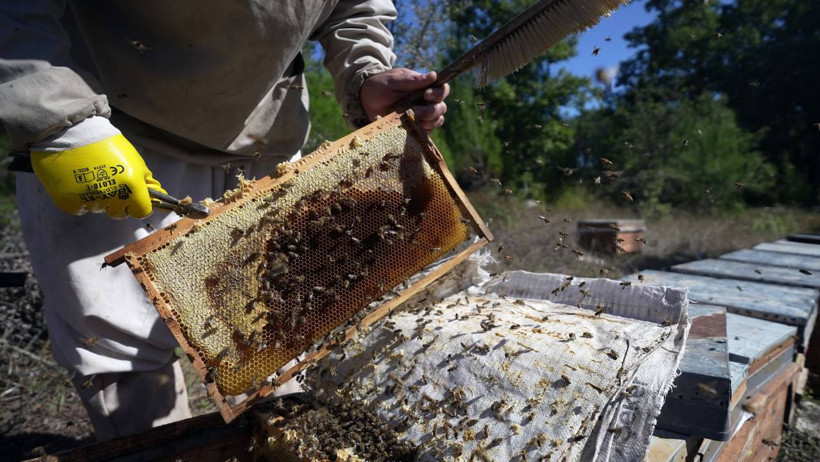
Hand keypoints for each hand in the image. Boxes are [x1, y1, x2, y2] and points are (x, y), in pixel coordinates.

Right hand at [31, 120, 164, 218]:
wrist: (71, 131)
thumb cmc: (107, 144)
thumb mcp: (134, 160)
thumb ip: (146, 181)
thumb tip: (161, 196)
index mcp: (131, 185)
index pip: (142, 212)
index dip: (138, 205)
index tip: (133, 198)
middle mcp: (112, 195)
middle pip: (120, 213)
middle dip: (118, 202)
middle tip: (109, 183)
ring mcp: (90, 200)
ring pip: (99, 209)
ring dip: (98, 198)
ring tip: (90, 176)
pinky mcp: (69, 203)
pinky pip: (81, 209)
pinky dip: (80, 199)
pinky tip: (78, 182)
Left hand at [360, 68, 449, 133]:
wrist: (365, 100)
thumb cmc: (381, 86)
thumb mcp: (394, 80)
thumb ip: (412, 80)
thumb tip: (433, 76)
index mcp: (425, 88)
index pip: (442, 89)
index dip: (439, 93)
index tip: (426, 94)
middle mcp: (427, 102)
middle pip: (441, 108)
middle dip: (432, 110)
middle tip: (416, 110)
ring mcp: (422, 116)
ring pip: (437, 120)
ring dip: (428, 121)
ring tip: (412, 117)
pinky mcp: (416, 128)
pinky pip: (426, 132)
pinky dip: (421, 130)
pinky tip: (410, 126)